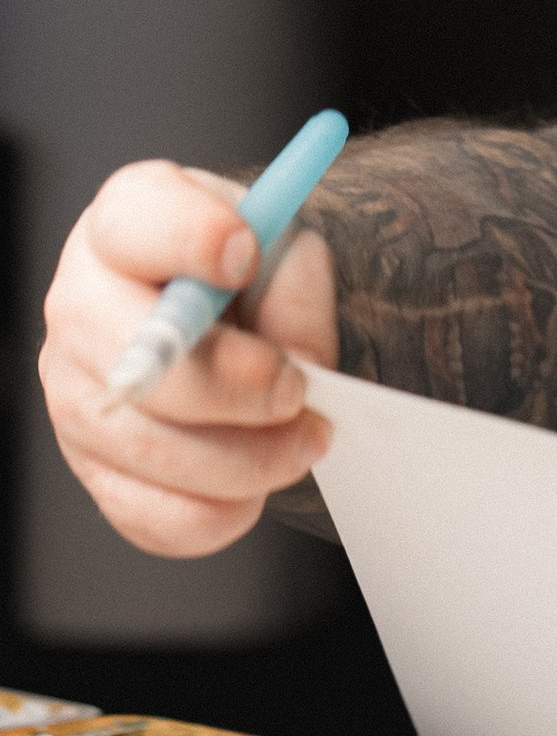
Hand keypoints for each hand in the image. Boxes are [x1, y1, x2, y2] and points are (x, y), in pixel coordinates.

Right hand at [39, 162, 339, 556]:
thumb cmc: (252, 277)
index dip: (191, 238)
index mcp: (124, 223)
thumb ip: (297, 284)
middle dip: (237, 387)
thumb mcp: (288, 248)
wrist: (230, 325)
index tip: (245, 256)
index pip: (138, 220)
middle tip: (298, 390)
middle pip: (142, 356)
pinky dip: (221, 511)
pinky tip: (255, 483)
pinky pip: (155, 515)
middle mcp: (80, 304)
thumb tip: (294, 359)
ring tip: (303, 439)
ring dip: (248, 459)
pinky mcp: (93, 468)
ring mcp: (74, 393)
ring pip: (153, 448)